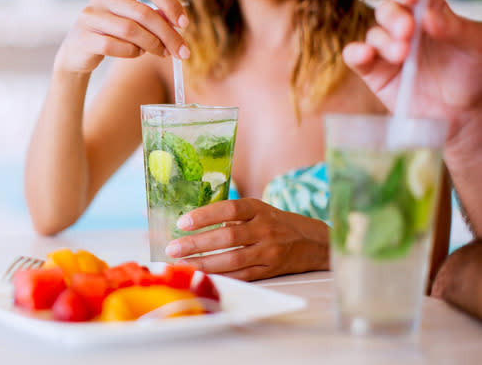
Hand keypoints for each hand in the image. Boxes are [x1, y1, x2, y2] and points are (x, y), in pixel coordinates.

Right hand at [53, 0, 189, 75]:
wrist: (79, 50)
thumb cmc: (113, 31)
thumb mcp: (135, 19)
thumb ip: (156, 16)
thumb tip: (180, 22)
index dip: (170, 4)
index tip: (185, 24)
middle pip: (143, 12)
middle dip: (168, 34)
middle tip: (181, 52)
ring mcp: (90, 15)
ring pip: (131, 30)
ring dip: (152, 45)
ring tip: (161, 53)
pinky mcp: (83, 37)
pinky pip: (115, 46)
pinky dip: (131, 52)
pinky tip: (136, 53)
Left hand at [164, 198, 329, 280]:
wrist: (313, 242)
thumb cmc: (275, 223)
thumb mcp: (257, 210)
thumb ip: (231, 216)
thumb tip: (192, 223)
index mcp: (258, 209)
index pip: (229, 210)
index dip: (205, 215)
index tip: (182, 222)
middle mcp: (265, 229)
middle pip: (228, 237)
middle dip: (197, 244)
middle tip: (173, 248)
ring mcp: (269, 251)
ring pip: (233, 260)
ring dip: (204, 264)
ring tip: (181, 264)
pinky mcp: (271, 270)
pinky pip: (242, 276)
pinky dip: (221, 276)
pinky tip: (202, 275)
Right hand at [342, 0, 481, 148]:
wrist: (463, 112)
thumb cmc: (473, 72)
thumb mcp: (477, 46)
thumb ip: (457, 29)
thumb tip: (430, 17)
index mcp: (430, 10)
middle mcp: (405, 26)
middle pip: (388, 8)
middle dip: (394, 16)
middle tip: (408, 31)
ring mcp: (387, 49)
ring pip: (374, 33)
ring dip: (384, 41)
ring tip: (402, 55)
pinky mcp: (374, 72)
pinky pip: (356, 58)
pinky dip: (356, 53)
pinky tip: (364, 55)